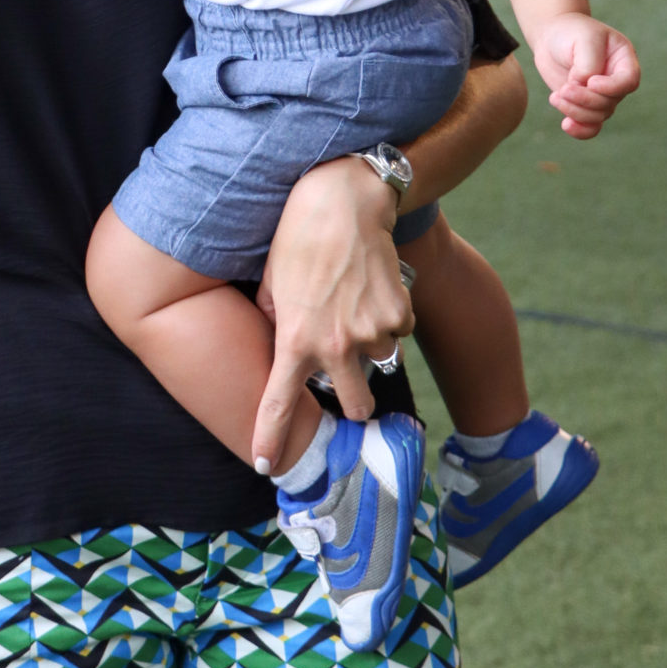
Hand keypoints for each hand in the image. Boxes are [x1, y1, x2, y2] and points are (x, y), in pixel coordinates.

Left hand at [253, 159, 411, 467]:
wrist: (343, 203)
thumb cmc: (298, 238)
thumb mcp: (272, 284)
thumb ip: (277, 321)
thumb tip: (284, 343)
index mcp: (295, 341)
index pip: (279, 404)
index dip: (270, 438)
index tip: (266, 464)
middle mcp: (335, 346)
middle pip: (356, 405)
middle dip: (358, 403)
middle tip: (353, 383)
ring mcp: (371, 332)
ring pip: (382, 359)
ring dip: (373, 342)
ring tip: (357, 300)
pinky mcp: (399, 314)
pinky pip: (400, 329)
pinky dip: (392, 316)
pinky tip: (376, 287)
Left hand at [531, 14, 640, 139]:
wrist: (551, 36)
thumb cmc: (571, 32)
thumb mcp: (584, 39)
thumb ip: (588, 65)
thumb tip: (584, 88)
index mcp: (623, 59)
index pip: (629, 81)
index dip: (611, 87)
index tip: (590, 81)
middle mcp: (616, 80)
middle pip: (609, 101)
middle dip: (585, 99)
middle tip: (563, 89)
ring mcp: (601, 94)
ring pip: (598, 115)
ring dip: (575, 111)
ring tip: (556, 97)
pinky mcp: (585, 104)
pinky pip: (590, 126)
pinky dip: (580, 130)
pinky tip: (566, 125)